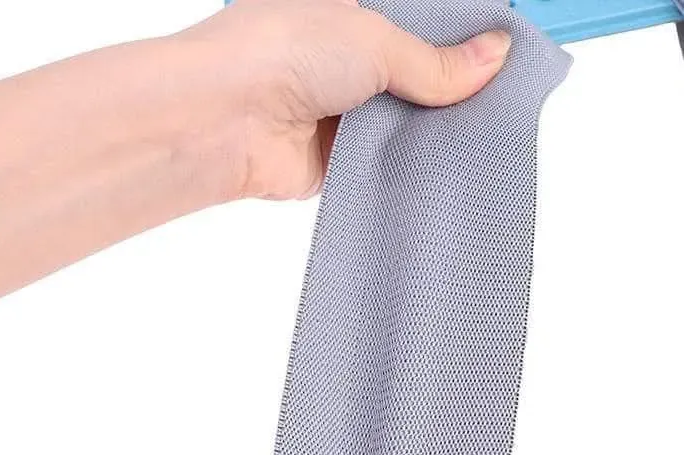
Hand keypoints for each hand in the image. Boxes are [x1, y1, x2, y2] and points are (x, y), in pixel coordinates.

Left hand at [175, 0, 510, 198]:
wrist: (227, 120)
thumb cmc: (282, 52)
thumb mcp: (376, 40)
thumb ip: (436, 60)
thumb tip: (495, 56)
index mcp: (352, 11)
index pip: (422, 19)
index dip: (462, 32)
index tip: (505, 44)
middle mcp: (347, 59)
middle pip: (419, 71)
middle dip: (454, 84)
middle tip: (503, 92)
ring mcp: (343, 109)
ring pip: (407, 119)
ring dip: (433, 127)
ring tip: (481, 128)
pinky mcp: (339, 159)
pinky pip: (389, 160)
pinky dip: (411, 162)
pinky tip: (443, 162)